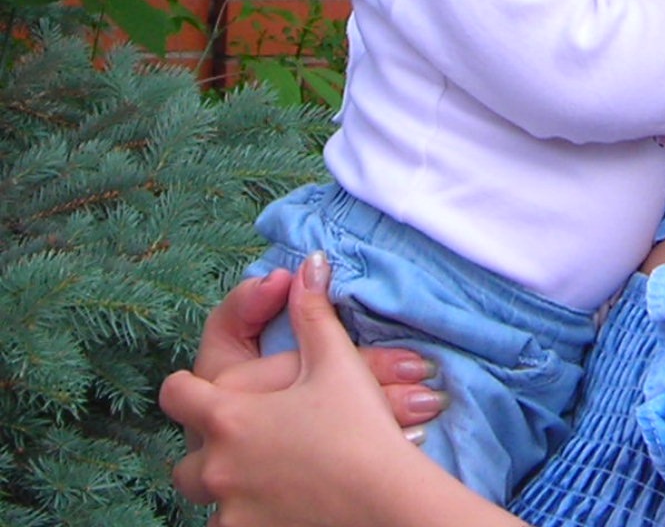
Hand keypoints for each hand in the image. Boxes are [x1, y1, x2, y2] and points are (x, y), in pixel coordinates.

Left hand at [161, 255, 441, 526]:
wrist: (385, 503)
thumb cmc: (357, 429)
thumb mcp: (337, 362)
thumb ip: (313, 313)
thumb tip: (309, 264)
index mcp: (228, 414)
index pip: (177, 393)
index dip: (188, 386)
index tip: (209, 387)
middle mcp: (215, 466)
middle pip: (185, 459)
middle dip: (210, 447)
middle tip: (247, 439)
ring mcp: (228, 510)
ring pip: (206, 500)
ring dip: (229, 485)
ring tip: (267, 474)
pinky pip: (232, 526)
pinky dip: (252, 514)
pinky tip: (282, 504)